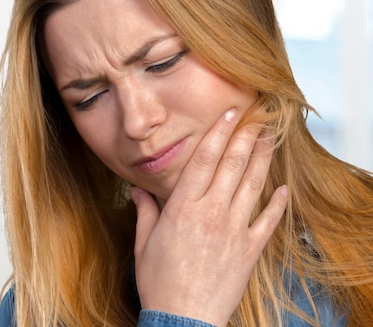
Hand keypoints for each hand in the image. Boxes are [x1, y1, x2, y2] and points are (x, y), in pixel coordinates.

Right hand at [131, 108, 287, 326]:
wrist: (183, 318)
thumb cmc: (159, 282)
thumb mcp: (143, 243)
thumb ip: (144, 212)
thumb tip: (137, 190)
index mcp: (183, 208)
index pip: (204, 160)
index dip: (218, 133)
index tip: (230, 114)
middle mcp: (211, 213)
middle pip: (232, 166)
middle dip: (245, 137)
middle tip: (257, 117)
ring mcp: (234, 230)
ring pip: (252, 186)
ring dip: (263, 160)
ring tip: (271, 139)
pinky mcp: (249, 250)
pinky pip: (268, 221)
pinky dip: (278, 204)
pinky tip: (284, 189)